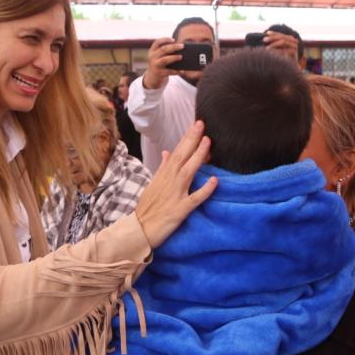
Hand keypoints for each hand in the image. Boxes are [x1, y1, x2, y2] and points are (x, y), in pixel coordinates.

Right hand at [135, 121, 216, 248]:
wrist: (140, 229)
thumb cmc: (147, 208)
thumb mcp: (152, 184)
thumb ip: (162, 168)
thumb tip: (166, 152)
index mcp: (163, 175)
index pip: (177, 152)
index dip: (187, 138)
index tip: (196, 125)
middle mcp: (169, 182)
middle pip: (182, 157)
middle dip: (192, 140)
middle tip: (201, 125)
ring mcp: (175, 195)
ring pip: (188, 172)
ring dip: (198, 157)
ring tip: (208, 143)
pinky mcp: (180, 210)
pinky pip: (194, 199)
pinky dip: (204, 190)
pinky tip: (214, 181)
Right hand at [142, 37, 183, 89]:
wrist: (152, 77)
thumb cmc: (159, 63)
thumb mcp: (159, 56)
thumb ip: (166, 51)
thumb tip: (180, 48)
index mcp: (152, 51)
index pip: (157, 42)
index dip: (165, 40)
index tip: (174, 40)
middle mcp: (152, 57)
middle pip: (163, 49)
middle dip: (173, 47)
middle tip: (182, 46)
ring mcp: (155, 65)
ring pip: (165, 60)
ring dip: (174, 57)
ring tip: (181, 57)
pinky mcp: (159, 73)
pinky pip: (168, 71)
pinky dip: (176, 71)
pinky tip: (182, 71)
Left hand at [263, 31, 299, 64]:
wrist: (290, 70)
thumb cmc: (282, 60)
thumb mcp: (277, 50)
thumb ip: (274, 44)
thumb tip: (264, 39)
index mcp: (289, 39)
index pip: (281, 34)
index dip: (274, 33)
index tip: (266, 33)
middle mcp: (293, 42)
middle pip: (282, 37)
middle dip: (272, 38)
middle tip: (264, 40)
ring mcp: (294, 47)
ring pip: (283, 42)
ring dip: (274, 44)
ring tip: (267, 48)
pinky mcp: (294, 53)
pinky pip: (285, 50)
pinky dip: (277, 51)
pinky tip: (271, 53)